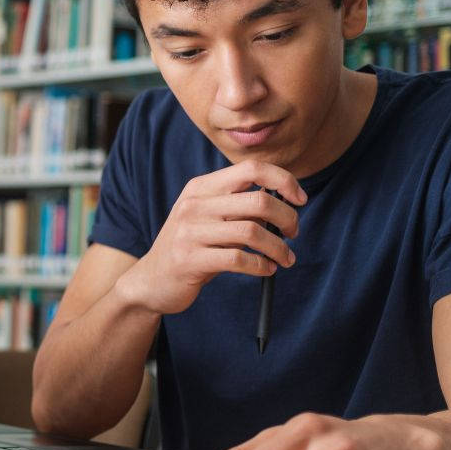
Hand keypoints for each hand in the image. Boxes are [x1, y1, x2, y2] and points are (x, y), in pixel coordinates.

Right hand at [116, 160, 304, 315]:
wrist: (151, 280)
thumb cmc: (191, 248)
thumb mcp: (208, 218)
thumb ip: (238, 206)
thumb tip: (283, 202)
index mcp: (201, 188)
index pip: (251, 169)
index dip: (283, 179)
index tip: (300, 199)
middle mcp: (194, 205)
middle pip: (258, 200)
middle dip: (287, 218)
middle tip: (293, 233)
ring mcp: (190, 232)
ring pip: (252, 231)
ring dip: (278, 247)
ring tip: (285, 258)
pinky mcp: (190, 260)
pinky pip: (238, 259)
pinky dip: (261, 265)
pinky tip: (266, 269)